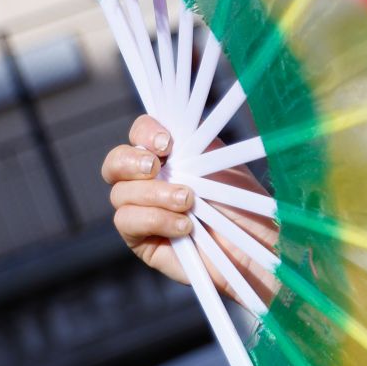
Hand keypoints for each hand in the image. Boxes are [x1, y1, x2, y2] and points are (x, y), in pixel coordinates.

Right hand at [101, 115, 278, 305]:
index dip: (146, 132)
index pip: (139, 133)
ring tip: (188, 202)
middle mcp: (147, 180)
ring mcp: (139, 210)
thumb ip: (191, 139)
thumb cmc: (238, 199)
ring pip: (120, 194)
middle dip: (131, 161)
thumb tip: (170, 124)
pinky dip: (156, 219)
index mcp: (166, 155)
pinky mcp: (139, 239)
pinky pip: (127, 221)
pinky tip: (184, 226)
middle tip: (156, 166)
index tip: (168, 143)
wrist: (252, 241)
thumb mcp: (217, 159)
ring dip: (156, 194)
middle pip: (114, 163)